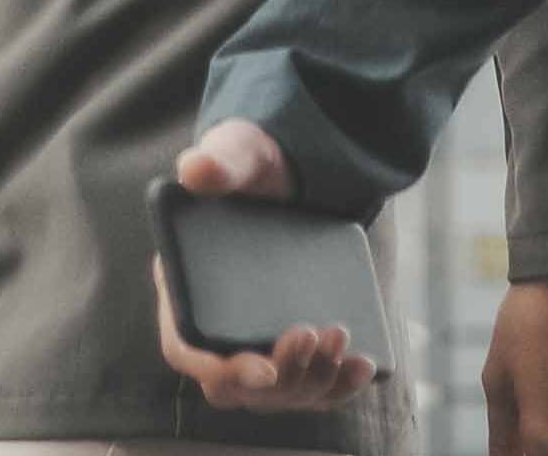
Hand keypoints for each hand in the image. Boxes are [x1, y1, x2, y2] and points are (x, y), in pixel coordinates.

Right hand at [155, 121, 370, 411]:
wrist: (291, 177)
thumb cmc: (252, 165)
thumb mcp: (239, 155)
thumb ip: (219, 163)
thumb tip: (196, 168)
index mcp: (184, 292)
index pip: (187, 352)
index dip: (220, 372)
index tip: (263, 371)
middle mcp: (214, 330)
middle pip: (235, 387)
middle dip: (278, 376)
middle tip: (309, 333)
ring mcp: (255, 345)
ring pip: (278, 393)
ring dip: (312, 379)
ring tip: (340, 336)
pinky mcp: (293, 350)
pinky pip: (311, 388)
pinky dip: (337, 385)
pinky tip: (363, 364)